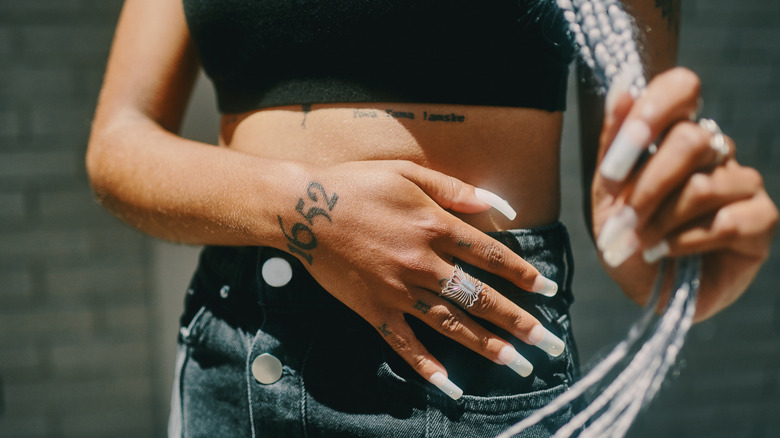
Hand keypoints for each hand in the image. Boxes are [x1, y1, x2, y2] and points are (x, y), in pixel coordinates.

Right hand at [275, 160, 562, 398]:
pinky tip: (450, 386)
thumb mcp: (409, 173)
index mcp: (435, 225)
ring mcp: (398, 290)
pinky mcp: (374, 310)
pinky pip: (404, 344)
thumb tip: (501, 205)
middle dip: (520, 322)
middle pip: (481, 297)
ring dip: (488, 347)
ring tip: (519, 366)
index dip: (524, 274)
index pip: (491, 255)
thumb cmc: (358, 184)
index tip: (549, 290)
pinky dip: (426, 366)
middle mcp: (423, 262)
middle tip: (549, 343)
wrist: (302, 208)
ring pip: (453, 324)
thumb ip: (456, 189)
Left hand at [591, 67, 777, 320]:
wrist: (647, 288)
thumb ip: (614, 144)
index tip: (616, 163)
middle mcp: (715, 150)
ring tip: (635, 245)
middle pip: (691, 140)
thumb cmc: (629, 237)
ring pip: (705, 185)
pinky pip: (728, 220)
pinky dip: (686, 241)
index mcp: (675, 133)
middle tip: (620, 223)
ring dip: (660, 221)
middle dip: (647, 186)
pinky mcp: (762, 219)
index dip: (651, 113)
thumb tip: (622, 86)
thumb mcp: (608, 195)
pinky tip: (665, 253)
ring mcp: (743, 182)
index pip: (682, 87)